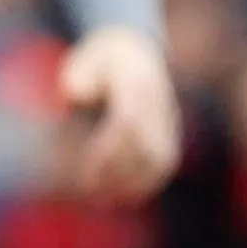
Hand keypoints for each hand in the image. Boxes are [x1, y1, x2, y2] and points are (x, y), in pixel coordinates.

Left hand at [60, 27, 182, 203]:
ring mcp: (168, 118)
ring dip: (131, 184)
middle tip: (87, 189)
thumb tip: (75, 94)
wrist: (135, 48)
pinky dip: (145, 183)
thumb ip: (78, 75)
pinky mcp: (170, 132)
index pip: (127, 122)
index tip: (85, 167)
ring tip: (102, 199)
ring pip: (158, 160)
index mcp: (136, 82)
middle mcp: (157, 102)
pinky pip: (164, 164)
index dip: (107, 149)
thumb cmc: (99, 58)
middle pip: (143, 147)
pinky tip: (122, 197)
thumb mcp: (84, 58)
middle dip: (115, 172)